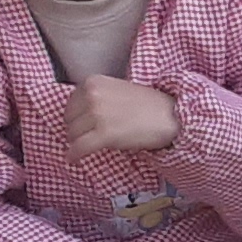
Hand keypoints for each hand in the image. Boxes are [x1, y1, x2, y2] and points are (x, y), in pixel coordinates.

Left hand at [67, 73, 182, 153]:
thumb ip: (98, 97)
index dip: (77, 117)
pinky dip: (74, 155)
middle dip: (77, 129)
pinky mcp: (104, 134)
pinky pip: (79, 147)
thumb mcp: (118, 90)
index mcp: (93, 82)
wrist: (172, 117)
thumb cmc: (150, 105)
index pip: (71, 103)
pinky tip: (74, 159)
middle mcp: (92, 95)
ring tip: (89, 147)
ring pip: (73, 134)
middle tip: (89, 137)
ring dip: (78, 142)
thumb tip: (80, 115)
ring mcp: (97, 114)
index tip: (83, 125)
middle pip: (69, 119)